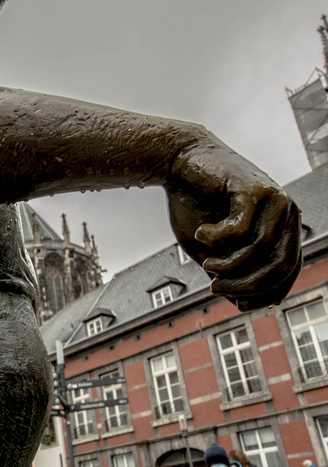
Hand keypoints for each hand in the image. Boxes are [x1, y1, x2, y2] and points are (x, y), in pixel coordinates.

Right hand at [167, 137, 301, 310]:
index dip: (266, 295)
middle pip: (282, 264)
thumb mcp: (213, 249)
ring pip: (260, 249)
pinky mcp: (253, 188)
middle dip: (248, 285)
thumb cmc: (194, 205)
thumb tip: (243, 302)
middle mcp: (287, 212)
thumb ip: (230, 270)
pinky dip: (217, 239)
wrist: (177, 162)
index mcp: (284, 226)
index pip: (289, 271)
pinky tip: (202, 233)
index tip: (236, 304)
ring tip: (206, 263)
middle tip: (215, 288)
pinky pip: (240, 231)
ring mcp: (274, 198)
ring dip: (228, 265)